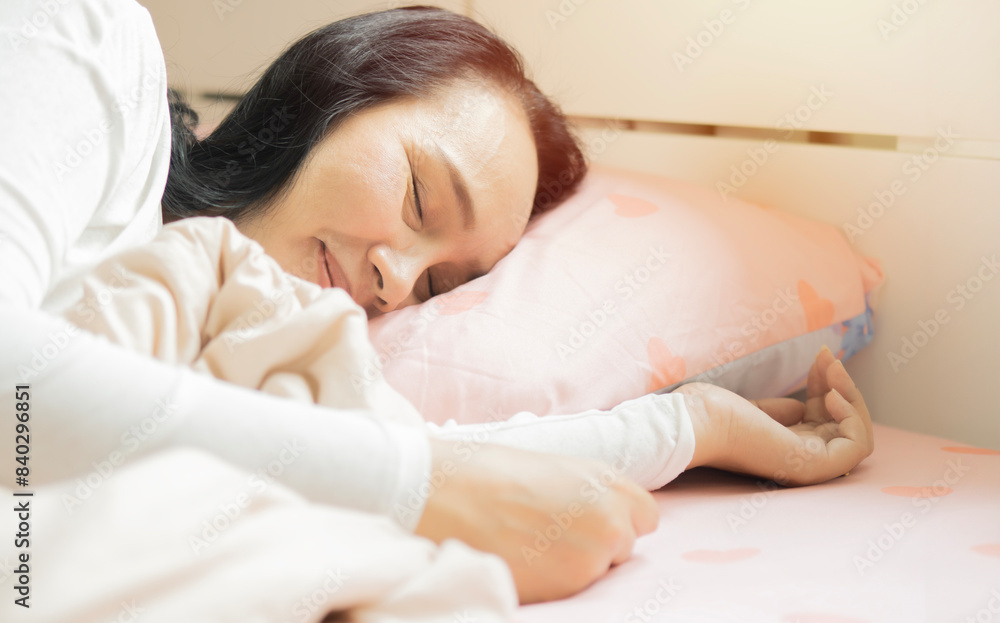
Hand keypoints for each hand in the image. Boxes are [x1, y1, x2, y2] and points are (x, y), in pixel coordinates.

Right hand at [414, 439, 659, 603]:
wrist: (446, 493)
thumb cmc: (491, 471)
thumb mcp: (555, 468)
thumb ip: (590, 491)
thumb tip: (603, 513)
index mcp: (608, 481)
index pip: (645, 516)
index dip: (618, 519)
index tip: (591, 520)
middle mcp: (610, 519)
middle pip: (623, 546)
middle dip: (595, 543)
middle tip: (550, 530)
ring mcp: (592, 557)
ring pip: (598, 570)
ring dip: (574, 563)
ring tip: (531, 541)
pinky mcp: (568, 586)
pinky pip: (574, 588)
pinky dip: (554, 578)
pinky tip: (523, 557)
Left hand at [676, 346, 873, 485]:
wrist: (697, 422)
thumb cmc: (714, 414)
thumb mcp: (756, 410)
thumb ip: (781, 412)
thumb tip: (802, 407)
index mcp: (784, 450)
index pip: (824, 421)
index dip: (827, 387)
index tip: (820, 360)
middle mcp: (800, 462)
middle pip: (843, 425)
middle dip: (841, 385)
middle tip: (828, 357)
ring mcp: (808, 467)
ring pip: (856, 434)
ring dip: (852, 396)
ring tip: (832, 369)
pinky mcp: (813, 465)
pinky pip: (858, 446)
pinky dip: (853, 417)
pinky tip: (831, 395)